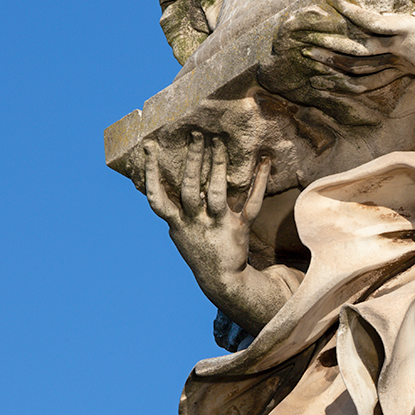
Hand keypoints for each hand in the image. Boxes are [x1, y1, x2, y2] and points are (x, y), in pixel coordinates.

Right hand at [144, 133, 269, 293]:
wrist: (221, 279)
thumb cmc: (198, 247)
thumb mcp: (179, 230)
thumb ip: (172, 209)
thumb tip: (157, 179)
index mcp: (177, 223)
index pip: (157, 197)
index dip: (151, 173)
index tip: (149, 146)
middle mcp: (195, 223)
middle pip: (189, 188)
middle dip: (192, 160)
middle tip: (196, 134)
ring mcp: (218, 225)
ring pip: (216, 193)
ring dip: (218, 166)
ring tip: (219, 142)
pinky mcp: (241, 228)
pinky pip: (252, 203)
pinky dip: (260, 181)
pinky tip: (265, 161)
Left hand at [292, 0, 414, 87]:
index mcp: (408, 31)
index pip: (372, 22)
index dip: (352, 12)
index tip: (335, 2)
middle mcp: (399, 51)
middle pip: (359, 51)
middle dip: (332, 47)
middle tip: (308, 44)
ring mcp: (401, 65)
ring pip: (362, 72)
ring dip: (336, 68)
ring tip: (314, 65)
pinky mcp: (404, 73)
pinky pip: (373, 84)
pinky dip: (352, 86)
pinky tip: (335, 86)